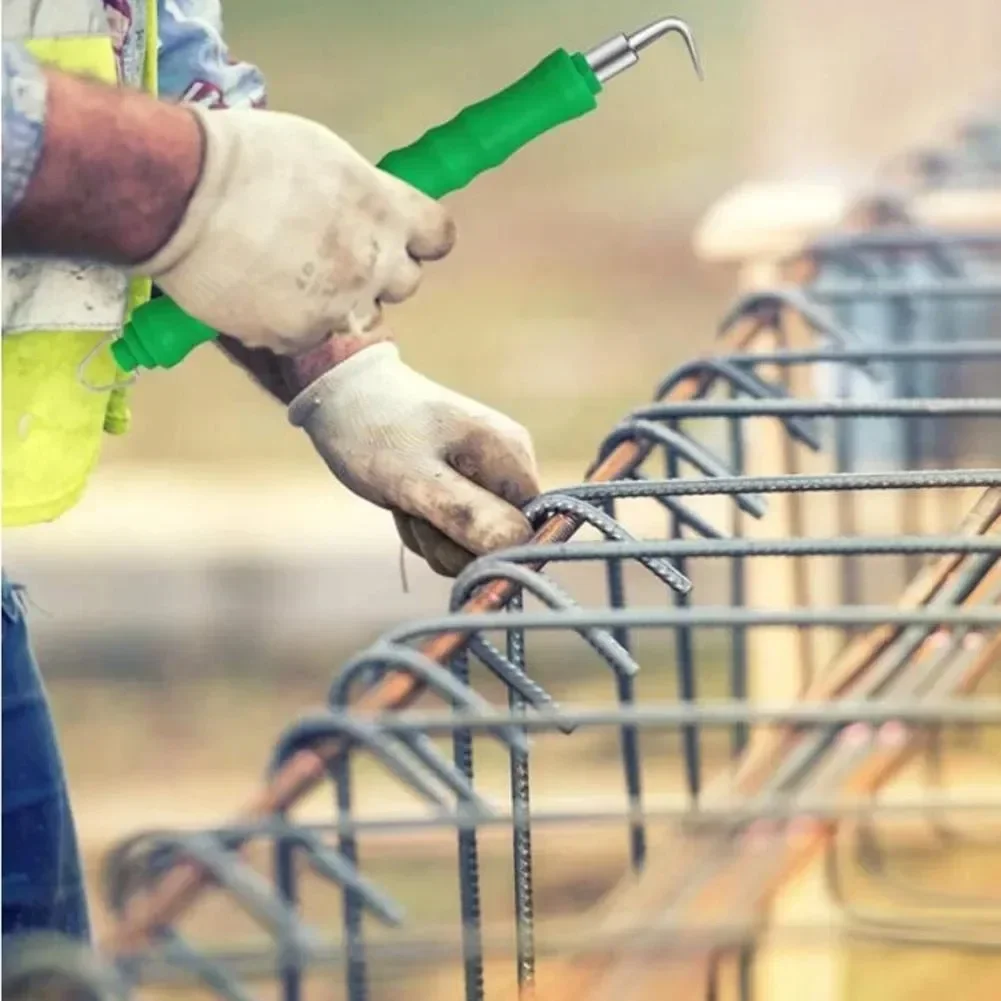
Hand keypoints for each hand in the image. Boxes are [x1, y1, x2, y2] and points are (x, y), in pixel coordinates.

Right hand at [133, 107, 454, 353]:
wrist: (183, 194)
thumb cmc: (247, 156)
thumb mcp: (324, 155)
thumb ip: (360, 193)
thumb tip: (364, 210)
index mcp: (387, 210)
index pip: (438, 238)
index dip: (418, 240)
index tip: (400, 238)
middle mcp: (374, 263)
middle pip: (405, 284)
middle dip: (377, 274)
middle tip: (333, 256)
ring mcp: (339, 306)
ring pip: (358, 317)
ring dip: (337, 304)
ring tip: (288, 276)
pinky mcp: (299, 336)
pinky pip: (307, 337)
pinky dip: (288, 322)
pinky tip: (257, 294)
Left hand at [289, 343, 539, 575]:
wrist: (341, 392)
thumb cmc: (374, 430)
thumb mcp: (415, 479)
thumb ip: (467, 513)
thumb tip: (518, 544)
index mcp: (512, 457)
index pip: (529, 532)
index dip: (487, 547)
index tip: (441, 527)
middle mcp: (510, 465)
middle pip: (499, 542)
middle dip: (449, 541)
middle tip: (412, 510)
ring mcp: (487, 476)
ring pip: (471, 542)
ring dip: (430, 535)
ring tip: (403, 499)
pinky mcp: (465, 485)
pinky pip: (454, 531)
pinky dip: (424, 526)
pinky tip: (403, 500)